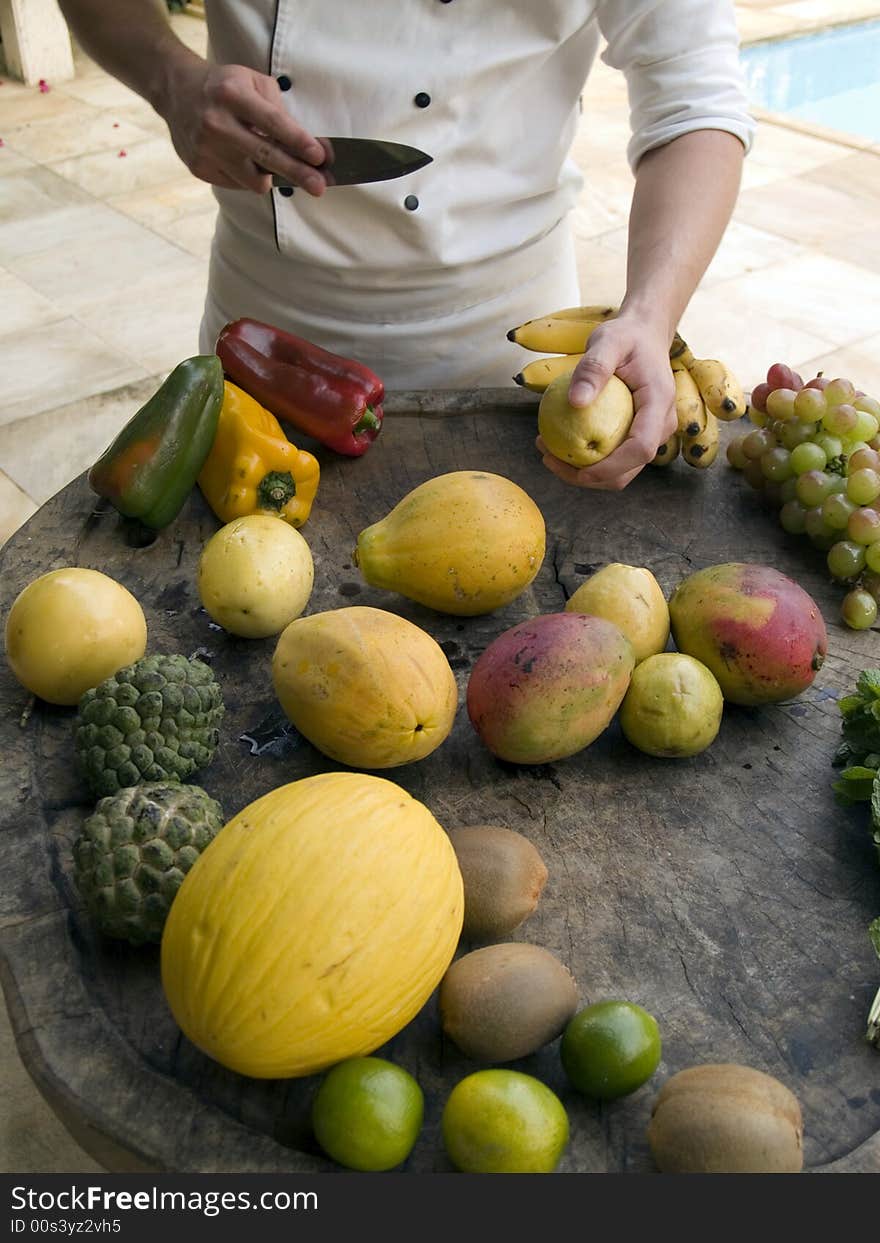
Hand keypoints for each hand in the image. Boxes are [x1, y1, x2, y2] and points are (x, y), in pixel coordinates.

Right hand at [158, 60, 327, 194]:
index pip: (273, 123)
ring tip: (276, 167)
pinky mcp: (199, 168)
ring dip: (271, 177)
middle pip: (265, 157)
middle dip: (297, 173)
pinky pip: (237, 184)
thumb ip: (278, 110)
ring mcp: (205, 149)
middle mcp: (216, 122)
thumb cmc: (225, 87)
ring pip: (253, 181)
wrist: (176, 91)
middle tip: (319, 186)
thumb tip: (308, 146)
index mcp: (232, 94)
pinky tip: (243, 159)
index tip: (320, 157)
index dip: (298, 142)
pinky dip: (248, 175)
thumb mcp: (252, 81)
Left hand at [536, 314, 676, 489]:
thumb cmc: (627, 337)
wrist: (643, 337)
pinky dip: (588, 460)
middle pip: (629, 470)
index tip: (578, 470)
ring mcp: (651, 433)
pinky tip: (558, 444)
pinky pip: (614, 458)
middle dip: (590, 478)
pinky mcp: (638, 436)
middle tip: (549, 460)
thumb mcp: (608, 341)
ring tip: (548, 453)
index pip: (641, 448)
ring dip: (585, 473)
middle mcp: (661, 425)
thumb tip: (575, 402)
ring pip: (621, 471)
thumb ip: (593, 368)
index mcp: (659, 404)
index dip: (611, 467)